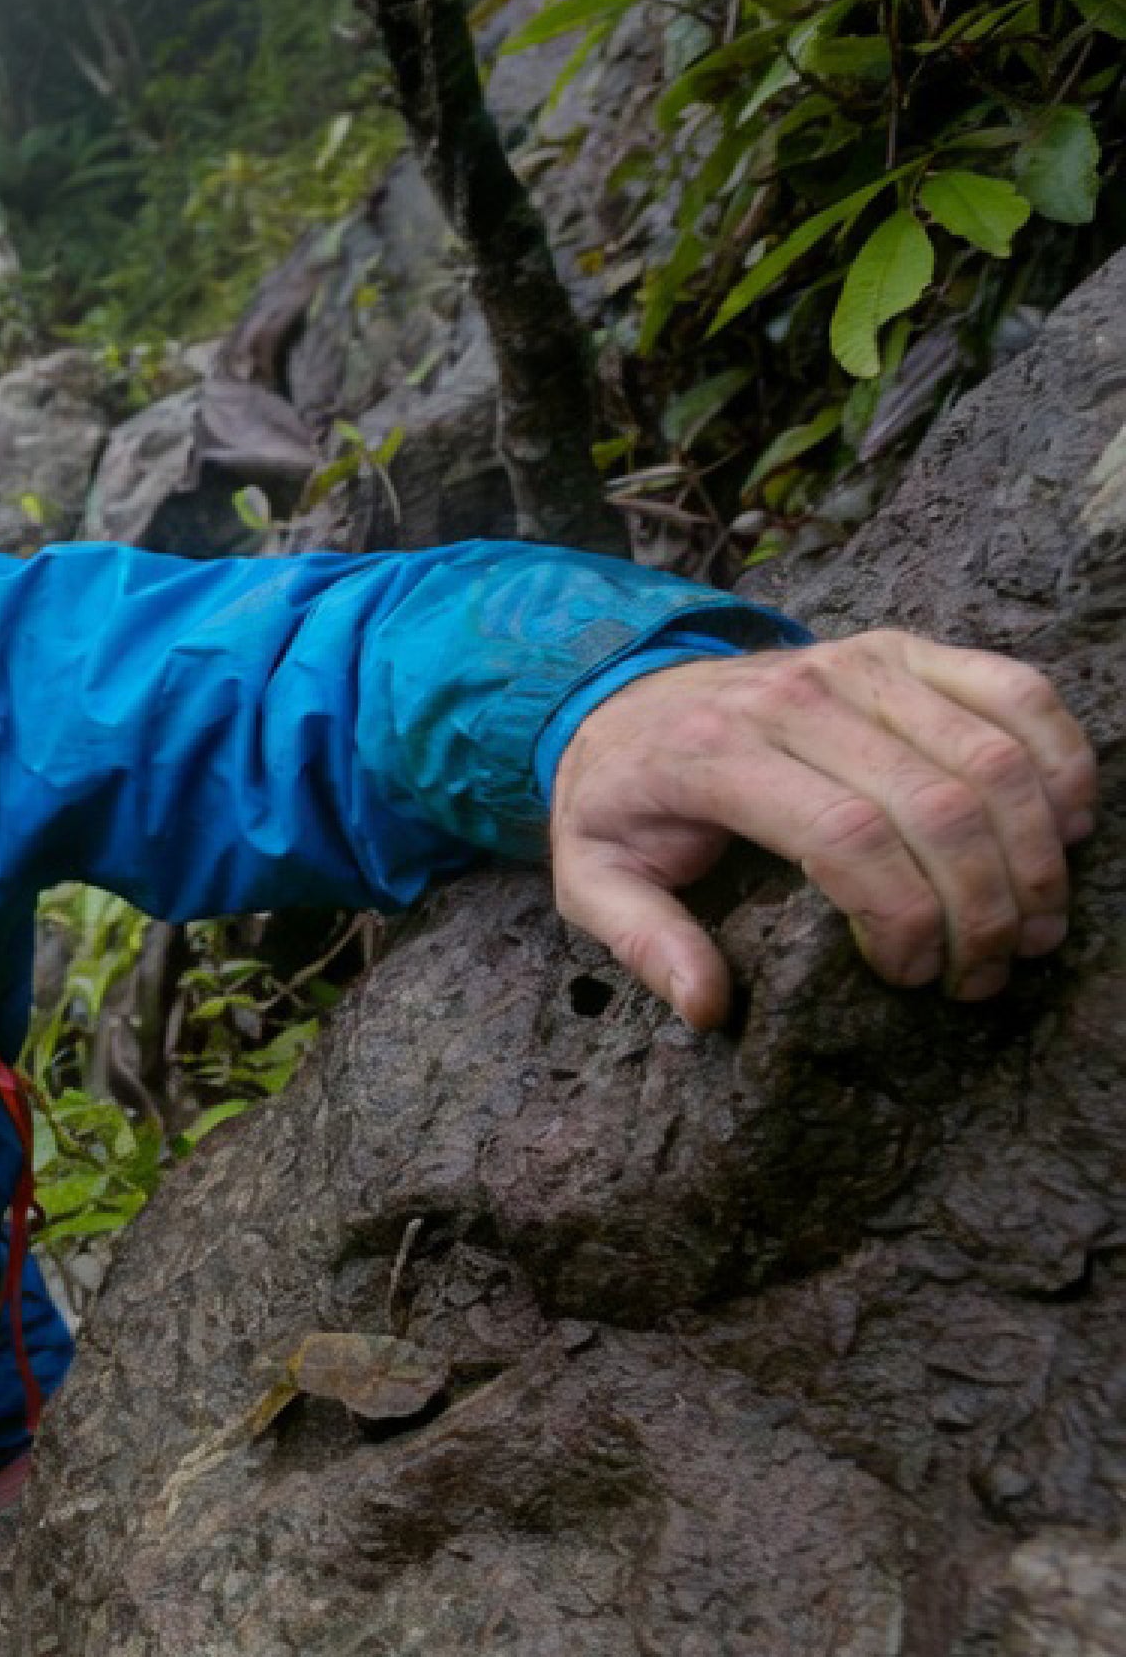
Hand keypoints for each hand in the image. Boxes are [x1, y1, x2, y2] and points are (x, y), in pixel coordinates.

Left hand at [550, 631, 1096, 1027]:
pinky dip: (1059, 760)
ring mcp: (859, 663)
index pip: (848, 837)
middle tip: (988, 972)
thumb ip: (642, 942)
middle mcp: (797, 698)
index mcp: (716, 754)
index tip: (909, 977)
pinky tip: (1067, 830)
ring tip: (1033, 926)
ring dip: (1034, 852)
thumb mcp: (590, 875)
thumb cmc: (621, 797)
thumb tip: (707, 1007)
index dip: (903, 917)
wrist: (621, 693)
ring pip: (990, 756)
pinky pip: (1015, 691)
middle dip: (983, 906)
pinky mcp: (904, 649)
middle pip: (936, 805)